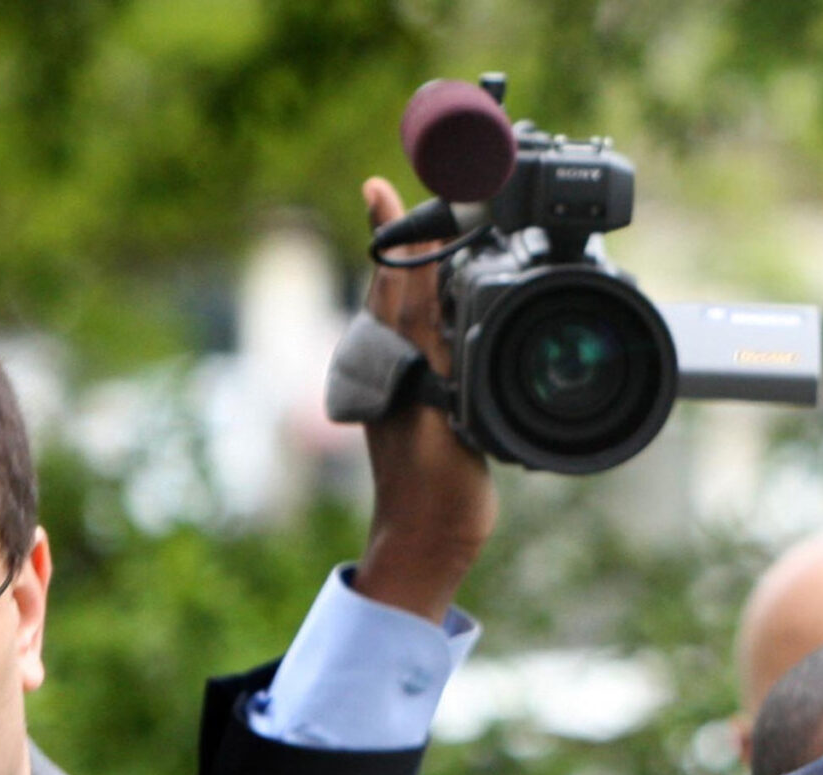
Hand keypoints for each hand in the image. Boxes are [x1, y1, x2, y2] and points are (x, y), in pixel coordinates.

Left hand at [354, 175, 497, 622]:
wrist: (426, 539)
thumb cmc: (436, 489)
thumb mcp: (444, 416)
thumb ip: (439, 356)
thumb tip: (431, 298)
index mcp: (398, 358)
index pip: (397, 279)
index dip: (395, 232)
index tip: (379, 187)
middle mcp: (393, 363)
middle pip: (391, 283)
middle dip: (393, 236)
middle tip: (383, 190)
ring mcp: (403, 382)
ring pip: (400, 308)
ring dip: (405, 267)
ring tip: (402, 229)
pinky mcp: (420, 402)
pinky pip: (419, 338)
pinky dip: (424, 310)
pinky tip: (437, 309)